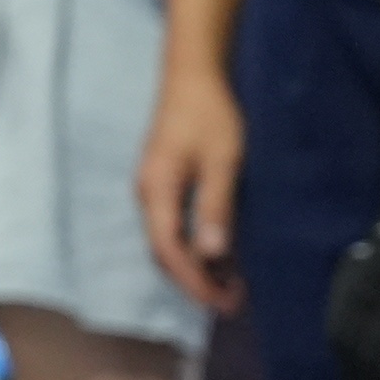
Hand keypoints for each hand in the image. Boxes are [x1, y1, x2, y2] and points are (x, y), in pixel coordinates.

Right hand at [134, 68, 247, 312]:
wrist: (192, 76)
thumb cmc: (210, 114)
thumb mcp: (223, 160)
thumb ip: (216, 206)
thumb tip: (211, 254)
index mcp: (156, 191)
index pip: (169, 251)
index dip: (194, 282)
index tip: (221, 303)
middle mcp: (148, 195)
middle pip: (165, 253)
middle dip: (196, 281)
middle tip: (232, 303)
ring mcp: (153, 189)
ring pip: (170, 241)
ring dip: (197, 266)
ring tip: (231, 286)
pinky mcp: (165, 183)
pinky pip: (175, 226)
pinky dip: (196, 246)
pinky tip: (221, 255)